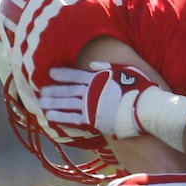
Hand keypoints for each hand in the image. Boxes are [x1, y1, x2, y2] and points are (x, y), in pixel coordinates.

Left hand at [39, 62, 158, 138]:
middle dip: (54, 90)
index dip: (63, 74)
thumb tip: (91, 65)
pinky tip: (49, 117)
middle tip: (40, 91)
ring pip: (66, 103)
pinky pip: (73, 118)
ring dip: (53, 103)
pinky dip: (60, 117)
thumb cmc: (140, 90)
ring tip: (41, 104)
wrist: (145, 108)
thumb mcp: (125, 71)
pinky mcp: (93, 120)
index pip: (76, 75)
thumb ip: (107, 68)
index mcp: (98, 78)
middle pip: (68, 90)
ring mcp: (90, 105)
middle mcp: (91, 91)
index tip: (51, 73)